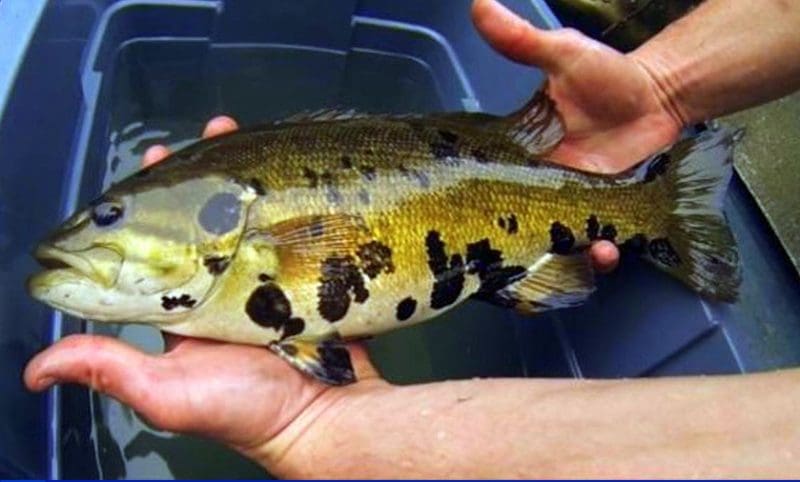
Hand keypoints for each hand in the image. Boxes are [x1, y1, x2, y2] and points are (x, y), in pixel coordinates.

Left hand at [24, 117, 385, 473]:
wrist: (326, 414)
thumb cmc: (248, 410)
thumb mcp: (168, 392)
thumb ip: (109, 368)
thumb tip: (36, 369)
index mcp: (179, 312)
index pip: (151, 247)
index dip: (145, 205)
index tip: (147, 163)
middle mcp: (217, 292)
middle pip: (200, 222)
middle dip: (193, 175)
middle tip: (193, 141)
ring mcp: (261, 283)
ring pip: (245, 217)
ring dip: (236, 174)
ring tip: (229, 133)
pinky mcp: (300, 280)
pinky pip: (288, 229)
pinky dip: (283, 195)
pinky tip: (279, 167)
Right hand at [472, 0, 685, 271]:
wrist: (657, 94)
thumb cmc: (608, 74)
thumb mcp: (564, 54)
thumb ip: (522, 40)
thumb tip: (479, 4)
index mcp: (520, 152)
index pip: (488, 184)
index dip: (477, 207)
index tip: (465, 224)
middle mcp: (540, 184)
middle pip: (518, 225)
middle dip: (519, 248)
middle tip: (521, 257)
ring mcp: (572, 203)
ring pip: (559, 241)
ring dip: (568, 256)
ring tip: (586, 253)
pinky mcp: (604, 213)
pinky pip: (596, 241)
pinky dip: (600, 253)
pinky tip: (608, 252)